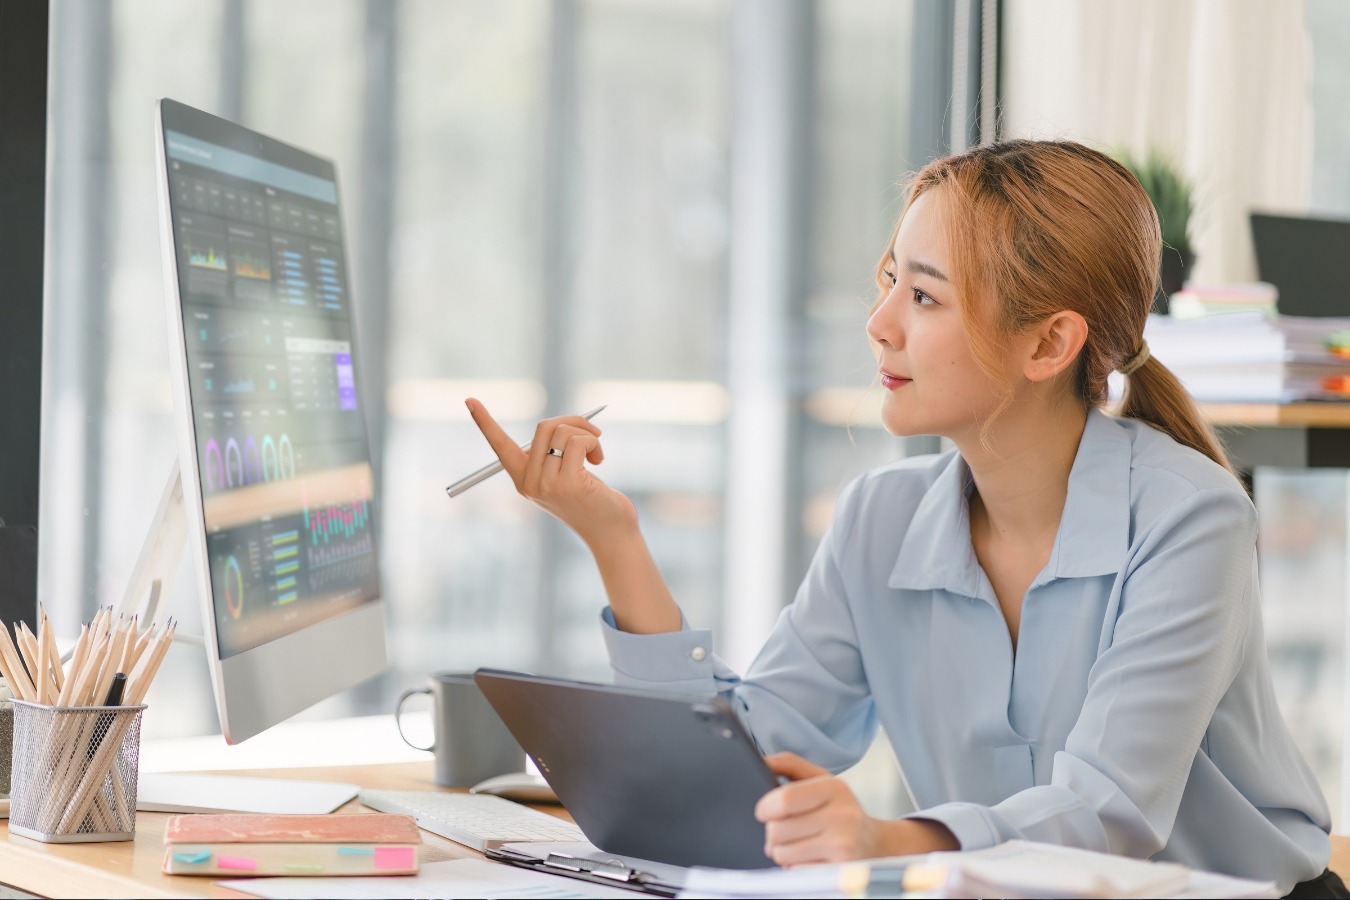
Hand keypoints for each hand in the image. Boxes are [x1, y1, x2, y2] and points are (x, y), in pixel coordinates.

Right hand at [465, 398, 638, 546]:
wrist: (611, 533)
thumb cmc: (592, 500)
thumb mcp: (566, 475)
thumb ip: (555, 453)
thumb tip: (562, 422)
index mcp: (524, 480)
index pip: (500, 446)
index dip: (485, 422)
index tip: (470, 400)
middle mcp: (530, 484)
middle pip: (544, 427)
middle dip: (573, 422)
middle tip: (592, 434)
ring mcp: (547, 485)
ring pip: (563, 432)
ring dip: (588, 434)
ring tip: (597, 452)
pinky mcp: (568, 484)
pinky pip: (578, 442)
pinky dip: (593, 442)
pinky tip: (599, 459)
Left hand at [756, 753, 957, 865]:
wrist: (875, 844)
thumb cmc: (840, 810)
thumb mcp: (820, 779)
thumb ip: (789, 764)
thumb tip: (761, 760)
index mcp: (834, 788)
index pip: (783, 799)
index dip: (765, 808)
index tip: (764, 811)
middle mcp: (842, 816)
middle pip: (777, 830)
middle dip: (773, 833)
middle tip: (787, 831)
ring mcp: (842, 846)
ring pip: (782, 853)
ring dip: (782, 852)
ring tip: (798, 844)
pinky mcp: (838, 872)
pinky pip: (794, 872)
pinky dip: (795, 867)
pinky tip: (809, 858)